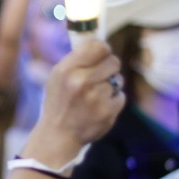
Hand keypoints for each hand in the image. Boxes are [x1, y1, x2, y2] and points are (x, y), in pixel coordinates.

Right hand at [29, 37, 124, 164]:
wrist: (59, 135)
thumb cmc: (59, 102)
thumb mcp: (58, 76)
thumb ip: (77, 60)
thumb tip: (99, 43)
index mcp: (67, 69)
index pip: (97, 46)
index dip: (103, 49)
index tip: (102, 54)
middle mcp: (81, 81)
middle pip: (113, 61)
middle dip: (110, 67)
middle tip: (101, 76)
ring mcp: (95, 97)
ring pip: (118, 79)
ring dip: (111, 85)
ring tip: (95, 96)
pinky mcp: (107, 111)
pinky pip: (120, 96)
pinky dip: (113, 101)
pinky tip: (99, 108)